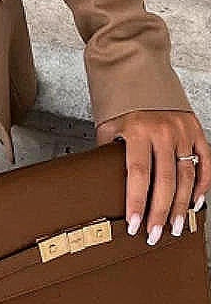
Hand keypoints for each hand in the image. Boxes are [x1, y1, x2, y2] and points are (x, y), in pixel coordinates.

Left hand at [95, 109, 209, 243]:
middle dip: (159, 212)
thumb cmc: (120, 100)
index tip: (134, 224)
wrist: (137, 68)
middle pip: (165, 180)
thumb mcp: (107, 123)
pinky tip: (194, 202)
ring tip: (174, 227)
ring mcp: (182, 130)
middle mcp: (163, 130)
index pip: (138, 174)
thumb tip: (103, 182)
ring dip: (180, 205)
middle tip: (154, 235)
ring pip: (186, 176)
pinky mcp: (196, 128)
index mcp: (138, 129)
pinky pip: (204, 161)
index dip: (137, 202)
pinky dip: (201, 184)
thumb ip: (109, 151)